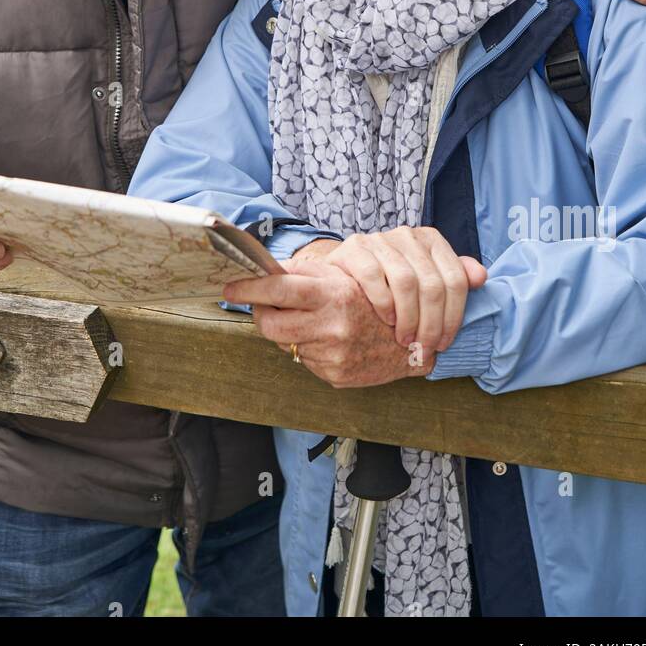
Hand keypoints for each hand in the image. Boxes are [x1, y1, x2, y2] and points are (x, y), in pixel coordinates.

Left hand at [224, 256, 429, 387]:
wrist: (414, 341)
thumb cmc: (376, 300)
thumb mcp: (346, 275)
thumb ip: (307, 271)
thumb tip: (268, 269)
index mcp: (334, 295)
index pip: (278, 291)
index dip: (249, 288)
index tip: (230, 287)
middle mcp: (331, 327)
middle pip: (270, 325)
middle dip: (262, 314)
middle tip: (265, 304)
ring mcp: (332, 355)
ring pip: (285, 343)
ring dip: (288, 330)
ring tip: (311, 319)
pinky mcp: (335, 376)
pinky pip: (304, 360)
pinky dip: (307, 348)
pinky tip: (327, 339)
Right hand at [303, 226, 487, 351]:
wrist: (343, 272)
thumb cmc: (389, 282)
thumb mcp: (424, 279)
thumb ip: (454, 278)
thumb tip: (481, 277)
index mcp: (432, 240)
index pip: (456, 280)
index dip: (454, 317)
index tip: (444, 344)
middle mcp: (408, 235)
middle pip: (432, 284)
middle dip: (431, 324)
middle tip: (424, 348)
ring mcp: (380, 239)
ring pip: (406, 281)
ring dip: (409, 318)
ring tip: (404, 340)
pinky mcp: (355, 248)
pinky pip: (374, 277)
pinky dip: (384, 303)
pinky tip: (387, 320)